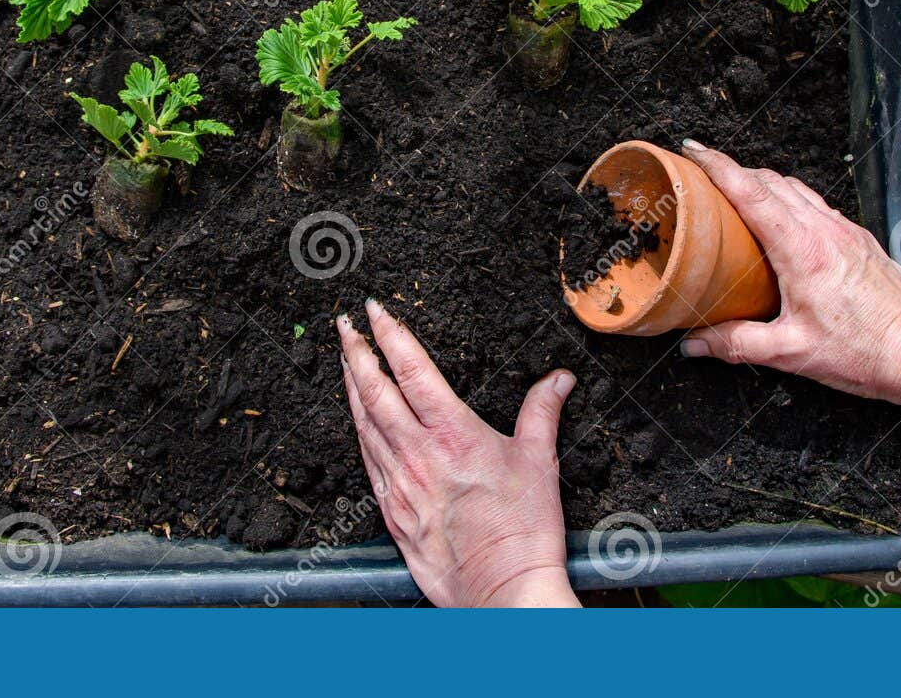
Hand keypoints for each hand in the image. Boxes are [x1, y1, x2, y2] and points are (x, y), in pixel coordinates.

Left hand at [337, 299, 580, 607]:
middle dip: (356, 353)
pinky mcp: (392, 514)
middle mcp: (417, 455)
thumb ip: (542, 412)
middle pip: (374, 392)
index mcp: (452, 434)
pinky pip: (367, 463)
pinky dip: (358, 434)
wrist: (502, 589)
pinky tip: (356, 424)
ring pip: (362, 425)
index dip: (389, 334)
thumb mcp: (540, 462)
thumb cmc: (522, 531)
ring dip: (351, 389)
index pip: (411, 370)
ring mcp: (399, 485)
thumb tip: (557, 379)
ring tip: (345, 362)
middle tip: (343, 326)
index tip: (374, 310)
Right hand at [677, 140, 900, 406]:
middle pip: (771, 181)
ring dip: (764, 183)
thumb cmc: (868, 354)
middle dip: (733, 171)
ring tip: (737, 196)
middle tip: (703, 176)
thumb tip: (695, 345)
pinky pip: (818, 205)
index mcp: (803, 250)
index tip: (692, 150)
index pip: (751, 191)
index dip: (717, 166)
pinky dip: (791, 200)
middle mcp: (826, 231)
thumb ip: (738, 344)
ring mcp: (847, 232)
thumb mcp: (792, 353)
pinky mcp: (862, 241)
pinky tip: (783, 223)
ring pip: (797, 189)